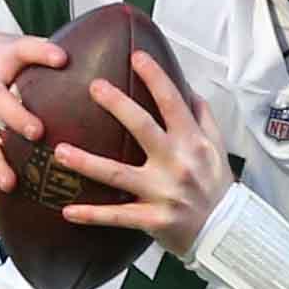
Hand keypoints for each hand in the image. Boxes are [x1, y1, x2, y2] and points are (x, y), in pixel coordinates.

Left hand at [51, 55, 234, 256]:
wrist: (227, 232)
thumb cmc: (218, 188)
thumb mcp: (218, 148)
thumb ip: (203, 117)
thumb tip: (187, 87)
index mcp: (193, 143)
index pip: (173, 103)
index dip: (155, 77)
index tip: (136, 56)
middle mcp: (177, 163)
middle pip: (143, 128)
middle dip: (118, 105)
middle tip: (93, 87)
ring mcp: (164, 193)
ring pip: (119, 174)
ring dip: (87, 163)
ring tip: (60, 151)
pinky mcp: (154, 220)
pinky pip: (118, 217)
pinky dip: (92, 215)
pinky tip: (67, 211)